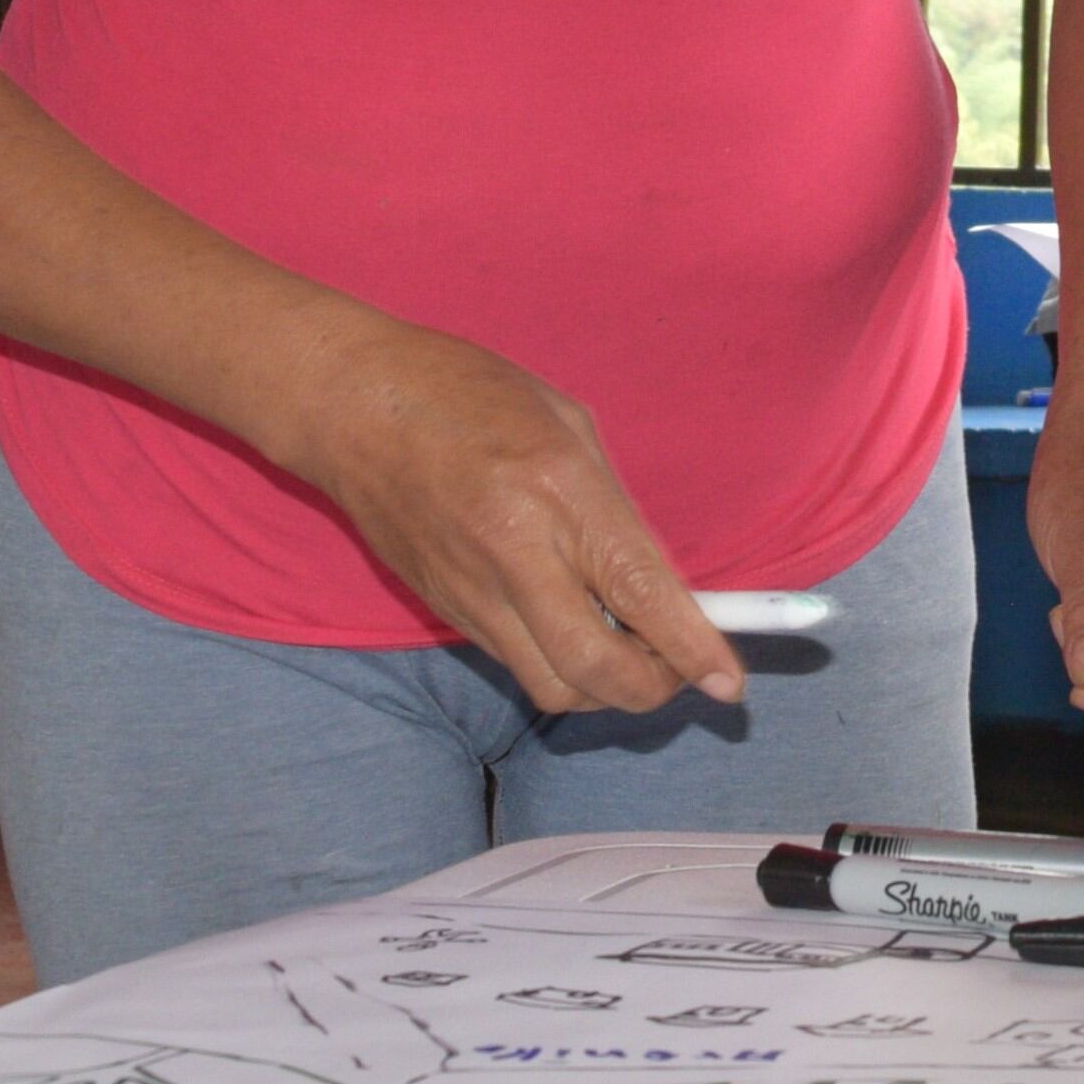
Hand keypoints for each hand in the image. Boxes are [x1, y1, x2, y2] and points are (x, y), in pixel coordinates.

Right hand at [282, 320, 743, 719]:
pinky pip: (518, 666)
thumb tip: (660, 584)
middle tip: (683, 669)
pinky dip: (561, 667)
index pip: (639, 593)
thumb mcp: (568, 425)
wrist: (354, 407)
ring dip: (607, 689)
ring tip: (631, 651)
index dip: (693, 647)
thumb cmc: (469, 394)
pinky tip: (577, 632)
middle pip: (598, 671)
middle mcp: (515, 554)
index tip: (730, 684)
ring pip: (555, 687)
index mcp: (558, 490)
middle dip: (655, 690)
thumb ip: (615, 510)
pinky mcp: (446, 612)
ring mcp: (473, 592)